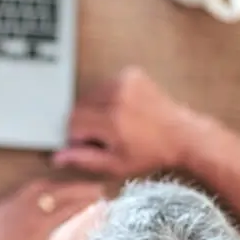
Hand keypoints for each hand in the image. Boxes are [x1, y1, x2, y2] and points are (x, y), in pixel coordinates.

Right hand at [52, 66, 195, 176]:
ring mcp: (124, 81)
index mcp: (112, 120)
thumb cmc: (150, 154)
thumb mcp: (115, 165)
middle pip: (79, 107)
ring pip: (89, 95)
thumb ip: (83, 159)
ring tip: (116, 121)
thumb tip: (56, 157)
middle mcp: (116, 96)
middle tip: (106, 134)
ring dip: (95, 109)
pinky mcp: (131, 74)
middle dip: (86, 122)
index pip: (73, 123)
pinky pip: (105, 85)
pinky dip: (108, 97)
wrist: (183, 135)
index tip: (92, 143)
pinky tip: (124, 108)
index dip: (78, 136)